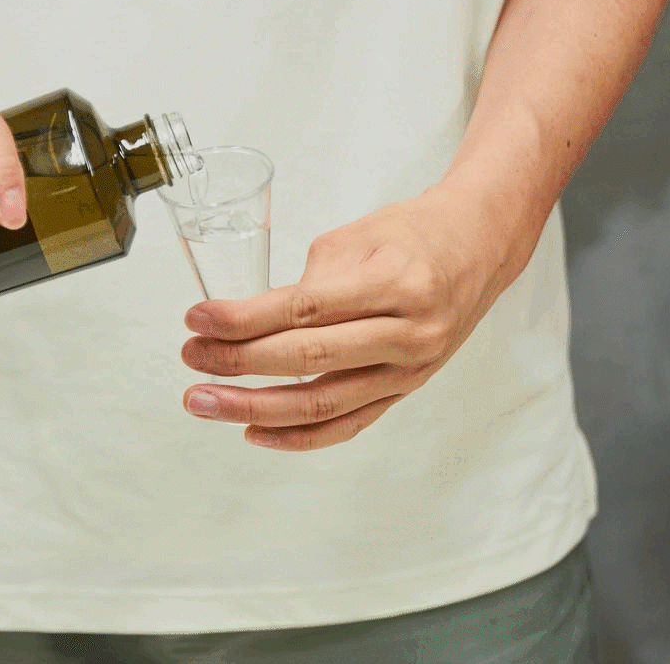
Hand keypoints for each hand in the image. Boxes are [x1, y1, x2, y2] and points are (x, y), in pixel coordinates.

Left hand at [179, 182, 534, 450]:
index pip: (304, 309)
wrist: (478, 248)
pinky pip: (347, 424)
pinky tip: (253, 431)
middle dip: (238, 362)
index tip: (197, 318)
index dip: (243, 318)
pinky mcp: (405, 391)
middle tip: (190, 357)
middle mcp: (408, 332)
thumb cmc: (411, 234)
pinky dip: (297, 435)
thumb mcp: (356, 238)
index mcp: (395, 282)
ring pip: (323, 402)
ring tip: (204, 401)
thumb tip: (246, 325)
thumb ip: (307, 284)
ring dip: (254, 407)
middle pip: (308, 358)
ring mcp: (410, 369)